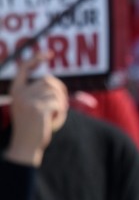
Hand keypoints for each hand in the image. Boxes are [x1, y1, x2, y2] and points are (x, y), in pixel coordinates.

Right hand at [5, 53, 67, 167]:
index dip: (36, 58)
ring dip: (60, 104)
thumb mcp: (30, 107)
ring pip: (55, 92)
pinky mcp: (38, 109)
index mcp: (16, 91)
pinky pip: (58, 104)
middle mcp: (20, 94)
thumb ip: (38, 94)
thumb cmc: (31, 127)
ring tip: (55, 116)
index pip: (24, 68)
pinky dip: (61, 112)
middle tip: (62, 103)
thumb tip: (51, 80)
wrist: (25, 146)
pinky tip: (54, 121)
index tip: (49, 53)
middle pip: (48, 80)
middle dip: (60, 90)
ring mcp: (28, 101)